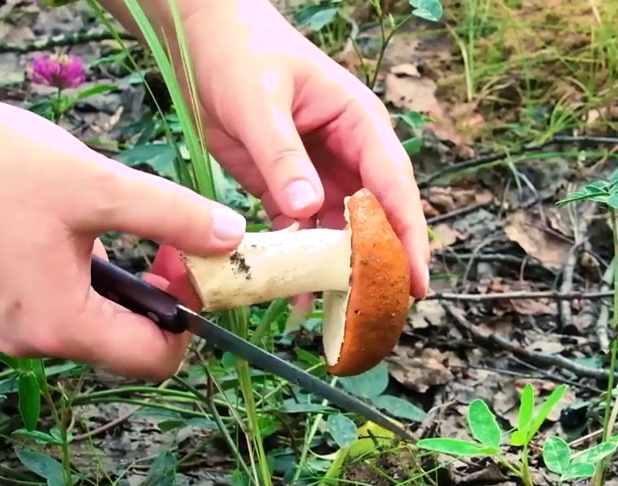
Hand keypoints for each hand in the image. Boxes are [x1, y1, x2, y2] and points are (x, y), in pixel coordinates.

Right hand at [0, 90, 247, 380]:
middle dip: (161, 301)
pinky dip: (95, 280)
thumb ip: (175, 216)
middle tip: (170, 245)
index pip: (155, 361)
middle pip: (128, 346)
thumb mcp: (103, 187)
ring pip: (100, 325)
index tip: (193, 269)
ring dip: (129, 288)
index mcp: (61, 325)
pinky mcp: (1, 301)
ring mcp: (12, 324)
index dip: (190, 323)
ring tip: (131, 230)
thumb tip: (232, 237)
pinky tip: (92, 231)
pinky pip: (68, 307)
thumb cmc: (2, 163)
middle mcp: (34, 341)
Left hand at [177, 0, 430, 299]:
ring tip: (340, 316)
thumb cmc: (241, 52)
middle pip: (377, 217)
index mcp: (359, 123)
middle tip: (383, 312)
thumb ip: (282, 156)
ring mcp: (320, 173)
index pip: (394, 185)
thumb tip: (307, 210)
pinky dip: (300, 263)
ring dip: (339, 271)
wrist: (202, 37)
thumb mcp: (260, 102)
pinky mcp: (288, 188)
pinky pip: (302, 233)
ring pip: (342, 232)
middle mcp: (349, 153)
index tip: (415, 279)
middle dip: (381, 264)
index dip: (407, 234)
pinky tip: (297, 296)